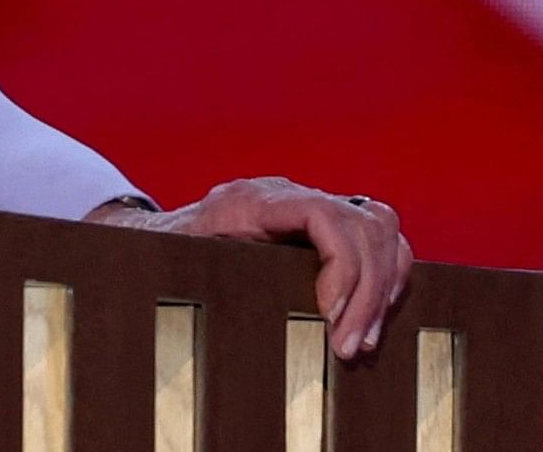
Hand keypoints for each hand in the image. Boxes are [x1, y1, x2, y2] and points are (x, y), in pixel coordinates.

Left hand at [90, 178, 411, 360]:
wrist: (157, 238)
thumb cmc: (166, 252)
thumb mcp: (175, 258)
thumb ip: (201, 270)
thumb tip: (233, 308)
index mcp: (253, 200)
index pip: (321, 214)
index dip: (342, 265)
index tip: (332, 316)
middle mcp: (290, 195)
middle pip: (363, 225)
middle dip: (367, 292)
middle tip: (349, 347)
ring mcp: (312, 206)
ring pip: (381, 231)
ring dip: (382, 289)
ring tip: (361, 342)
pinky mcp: (328, 227)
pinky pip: (379, 242)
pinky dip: (384, 282)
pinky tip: (370, 322)